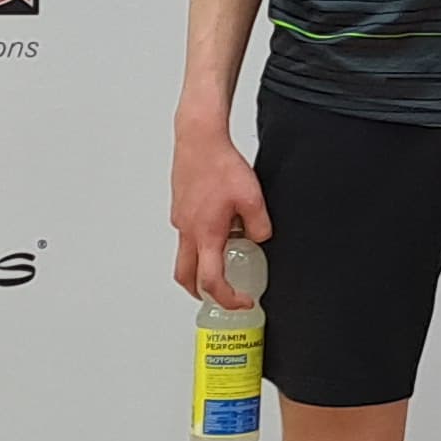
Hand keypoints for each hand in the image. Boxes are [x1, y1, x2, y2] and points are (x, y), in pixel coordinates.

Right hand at [170, 121, 269, 302]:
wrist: (199, 140)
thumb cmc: (219, 165)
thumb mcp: (252, 198)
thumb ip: (260, 225)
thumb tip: (260, 238)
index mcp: (205, 234)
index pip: (210, 281)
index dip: (227, 298)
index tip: (242, 300)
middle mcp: (187, 231)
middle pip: (185, 277)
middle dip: (202, 293)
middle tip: (222, 294)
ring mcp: (181, 220)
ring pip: (184, 255)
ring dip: (201, 266)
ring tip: (226, 257)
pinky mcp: (180, 208)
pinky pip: (187, 234)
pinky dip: (200, 242)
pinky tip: (220, 226)